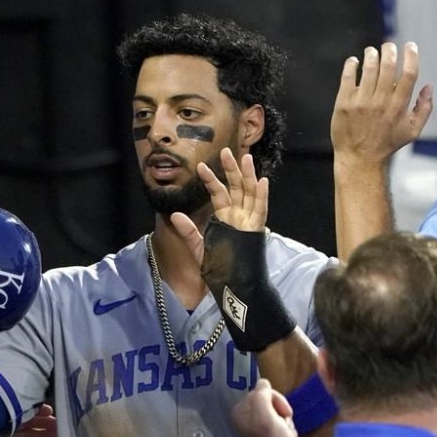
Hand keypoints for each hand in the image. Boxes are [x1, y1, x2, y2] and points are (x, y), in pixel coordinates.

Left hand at [170, 148, 267, 265]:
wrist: (231, 285)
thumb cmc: (217, 267)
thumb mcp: (198, 248)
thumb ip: (188, 231)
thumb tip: (174, 214)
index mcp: (225, 217)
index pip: (218, 193)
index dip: (211, 179)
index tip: (200, 166)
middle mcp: (238, 216)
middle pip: (237, 187)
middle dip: (232, 169)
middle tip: (225, 150)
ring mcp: (249, 222)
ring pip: (250, 194)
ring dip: (249, 176)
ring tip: (246, 158)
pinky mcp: (256, 231)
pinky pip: (261, 211)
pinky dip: (262, 197)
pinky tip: (262, 182)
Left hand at [231, 379, 297, 436]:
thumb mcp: (265, 415)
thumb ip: (262, 395)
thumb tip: (263, 382)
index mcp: (240, 410)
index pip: (262, 391)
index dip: (276, 399)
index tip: (282, 413)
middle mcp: (245, 416)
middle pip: (271, 401)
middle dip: (282, 411)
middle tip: (284, 425)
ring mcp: (257, 426)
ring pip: (279, 411)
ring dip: (286, 421)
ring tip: (286, 433)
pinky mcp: (268, 434)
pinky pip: (282, 422)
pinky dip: (288, 428)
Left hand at [331, 42, 432, 167]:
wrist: (359, 158)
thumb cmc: (387, 144)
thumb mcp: (413, 130)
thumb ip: (424, 108)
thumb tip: (430, 86)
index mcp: (399, 106)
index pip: (408, 73)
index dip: (411, 55)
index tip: (410, 46)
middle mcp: (380, 101)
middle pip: (388, 66)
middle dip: (390, 50)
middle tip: (389, 45)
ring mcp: (361, 102)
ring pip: (368, 68)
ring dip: (371, 54)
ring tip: (372, 51)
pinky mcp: (344, 103)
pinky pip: (348, 77)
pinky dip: (351, 65)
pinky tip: (354, 61)